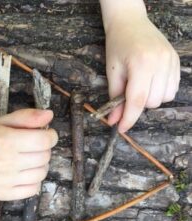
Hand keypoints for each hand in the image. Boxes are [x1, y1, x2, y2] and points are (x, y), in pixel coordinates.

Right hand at [0, 109, 57, 200]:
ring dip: (41, 165)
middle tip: (35, 146)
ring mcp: (3, 181)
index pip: (43, 141)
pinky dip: (34, 180)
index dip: (51, 136)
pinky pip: (33, 189)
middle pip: (44, 157)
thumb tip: (50, 115)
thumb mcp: (4, 122)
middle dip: (45, 149)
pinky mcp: (3, 194)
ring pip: (41, 174)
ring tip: (29, 159)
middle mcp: (3, 162)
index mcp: (4, 140)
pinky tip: (24, 173)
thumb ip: (27, 117)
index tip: (48, 135)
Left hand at [105, 12, 179, 131]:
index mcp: (142, 64)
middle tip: (128, 92)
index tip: (121, 129)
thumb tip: (114, 121)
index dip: (129, 118)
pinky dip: (160, 92)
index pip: (137, 100)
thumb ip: (114, 98)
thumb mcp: (112, 72)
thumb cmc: (117, 46)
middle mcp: (161, 63)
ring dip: (150, 99)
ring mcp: (171, 62)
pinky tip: (151, 82)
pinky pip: (172, 90)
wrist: (131, 23)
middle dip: (137, 104)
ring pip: (163, 99)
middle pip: (151, 102)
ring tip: (140, 85)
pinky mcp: (177, 62)